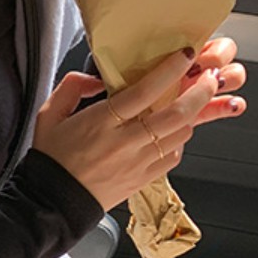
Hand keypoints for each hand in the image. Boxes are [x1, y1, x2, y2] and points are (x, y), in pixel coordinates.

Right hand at [31, 46, 245, 211]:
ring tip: (193, 102)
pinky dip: (179, 141)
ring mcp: (137, 163)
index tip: (185, 55)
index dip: (170, 70)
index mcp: (101, 122)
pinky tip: (173, 132)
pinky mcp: (142, 179)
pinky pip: (173, 157)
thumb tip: (95, 78)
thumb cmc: (52, 159)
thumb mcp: (49, 115)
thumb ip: (71, 87)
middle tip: (209, 77)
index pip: (144, 91)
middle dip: (200, 92)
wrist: (52, 202)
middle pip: (175, 113)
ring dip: (192, 116)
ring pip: (180, 135)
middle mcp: (124, 143)